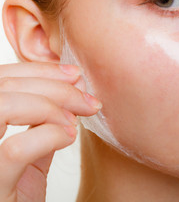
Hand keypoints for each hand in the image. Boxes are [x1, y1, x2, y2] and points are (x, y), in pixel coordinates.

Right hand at [0, 62, 100, 201]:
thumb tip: (72, 87)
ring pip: (4, 106)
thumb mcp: (29, 151)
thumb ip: (41, 121)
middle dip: (56, 87)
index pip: (1, 78)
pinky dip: (50, 136)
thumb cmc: (15, 193)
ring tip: (74, 123)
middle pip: (5, 87)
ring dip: (50, 107)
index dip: (40, 71)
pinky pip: (15, 149)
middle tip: (88, 101)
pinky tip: (68, 139)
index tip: (76, 75)